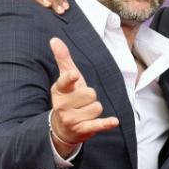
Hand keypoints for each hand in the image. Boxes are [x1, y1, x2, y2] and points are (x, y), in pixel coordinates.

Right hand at [49, 37, 118, 155]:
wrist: (62, 127)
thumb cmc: (68, 98)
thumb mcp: (64, 80)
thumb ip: (62, 59)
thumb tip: (54, 39)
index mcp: (59, 90)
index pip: (65, 82)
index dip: (71, 78)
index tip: (74, 74)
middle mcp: (62, 105)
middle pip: (91, 93)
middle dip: (91, 97)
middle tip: (82, 101)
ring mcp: (71, 118)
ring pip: (97, 107)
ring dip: (95, 109)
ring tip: (85, 112)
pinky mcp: (82, 130)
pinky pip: (97, 124)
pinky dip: (106, 123)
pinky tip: (113, 121)